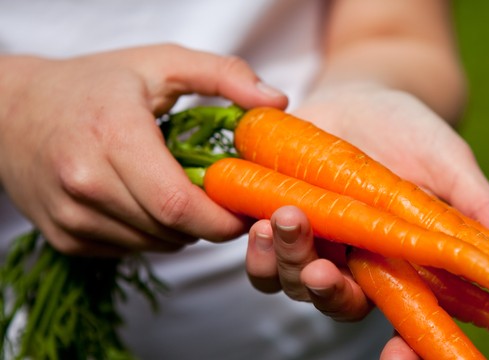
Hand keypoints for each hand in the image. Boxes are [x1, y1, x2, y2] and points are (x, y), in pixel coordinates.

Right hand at [0, 44, 287, 256]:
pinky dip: (153, 232)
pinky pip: (132, 248)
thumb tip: (277, 102)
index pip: (179, 204)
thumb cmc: (93, 84)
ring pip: (156, 244)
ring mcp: (72, 216)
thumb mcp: (161, 63)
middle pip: (172, 229)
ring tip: (183, 190)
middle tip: (226, 199)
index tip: (247, 204)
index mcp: (113, 135)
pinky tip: (148, 199)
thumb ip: (224, 75)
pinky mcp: (66, 238)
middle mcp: (85, 182)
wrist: (11, 111)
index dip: (223, 216)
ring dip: (183, 228)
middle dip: (211, 221)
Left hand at [244, 83, 488, 357]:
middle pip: (338, 302)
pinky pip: (256, 249)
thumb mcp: (452, 167)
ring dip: (283, 262)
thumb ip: (480, 208)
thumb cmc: (417, 134)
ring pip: (292, 280)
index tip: (400, 353)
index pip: (406, 323)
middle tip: (322, 269)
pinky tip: (253, 218)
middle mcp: (356, 263)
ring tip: (280, 223)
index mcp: (403, 265)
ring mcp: (315, 242)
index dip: (404, 352)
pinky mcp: (276, 214)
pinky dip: (251, 243)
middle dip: (326, 292)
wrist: (368, 94)